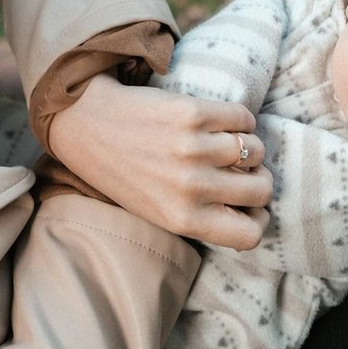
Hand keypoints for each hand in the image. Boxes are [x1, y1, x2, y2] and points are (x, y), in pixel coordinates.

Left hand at [48, 74, 272, 249]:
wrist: (85, 124)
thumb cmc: (124, 173)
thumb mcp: (158, 212)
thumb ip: (201, 218)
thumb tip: (254, 211)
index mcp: (182, 220)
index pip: (250, 235)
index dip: (257, 220)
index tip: (248, 207)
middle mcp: (190, 188)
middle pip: (262, 191)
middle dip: (258, 181)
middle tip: (241, 172)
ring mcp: (193, 149)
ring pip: (256, 151)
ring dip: (249, 148)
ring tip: (229, 145)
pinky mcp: (192, 113)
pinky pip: (244, 118)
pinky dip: (241, 120)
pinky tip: (224, 123)